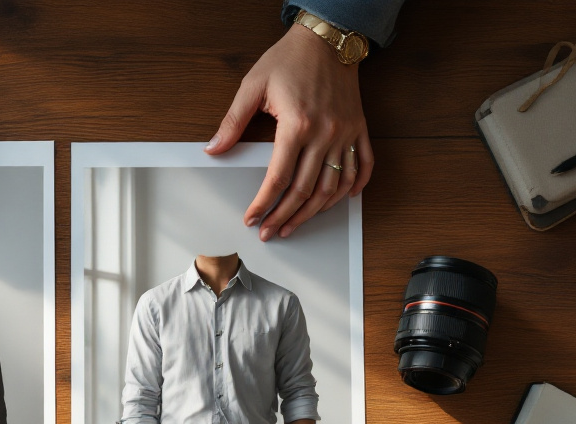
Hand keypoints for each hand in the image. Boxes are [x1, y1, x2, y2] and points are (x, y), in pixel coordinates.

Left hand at [206, 23, 374, 240]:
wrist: (327, 39)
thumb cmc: (289, 59)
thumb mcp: (252, 86)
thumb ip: (233, 122)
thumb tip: (214, 149)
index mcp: (296, 125)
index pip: (278, 178)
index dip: (263, 203)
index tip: (252, 218)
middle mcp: (325, 134)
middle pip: (305, 190)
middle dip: (284, 216)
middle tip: (270, 232)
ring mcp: (346, 133)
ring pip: (333, 186)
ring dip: (314, 211)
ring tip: (296, 224)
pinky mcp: (359, 129)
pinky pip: (361, 166)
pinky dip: (352, 187)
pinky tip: (339, 200)